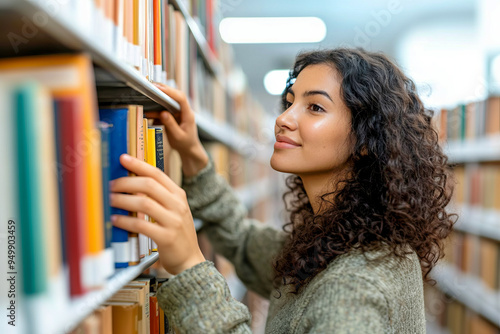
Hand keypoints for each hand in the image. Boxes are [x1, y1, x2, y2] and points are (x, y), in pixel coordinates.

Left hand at [110, 153, 205, 274]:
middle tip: (110, 185)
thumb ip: (159, 197)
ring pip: (143, 203)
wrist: (190, 261)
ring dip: (122, 200)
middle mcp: (178, 205)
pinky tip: (115, 219)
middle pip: (148, 185)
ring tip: (110, 200)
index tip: (123, 159)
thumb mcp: (174, 211)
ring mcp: (173, 221)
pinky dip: (125, 221)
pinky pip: (141, 225)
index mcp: (179, 195)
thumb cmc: (177, 234)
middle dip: (125, 182)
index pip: (157, 174)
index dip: (139, 165)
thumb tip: (132, 184)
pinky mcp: (166, 237)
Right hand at [149, 83, 208, 176]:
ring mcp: (178, 113)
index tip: (159, 89)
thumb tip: (163, 113)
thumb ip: (171, 125)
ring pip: (167, 103)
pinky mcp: (172, 116)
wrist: (189, 150)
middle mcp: (183, 111)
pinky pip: (163, 111)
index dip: (170, 92)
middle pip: (174, 96)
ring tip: (145, 104)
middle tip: (150, 87)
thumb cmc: (186, 144)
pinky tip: (149, 116)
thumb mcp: (178, 136)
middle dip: (162, 91)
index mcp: (188, 114)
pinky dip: (156, 112)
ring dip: (156, 104)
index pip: (181, 98)